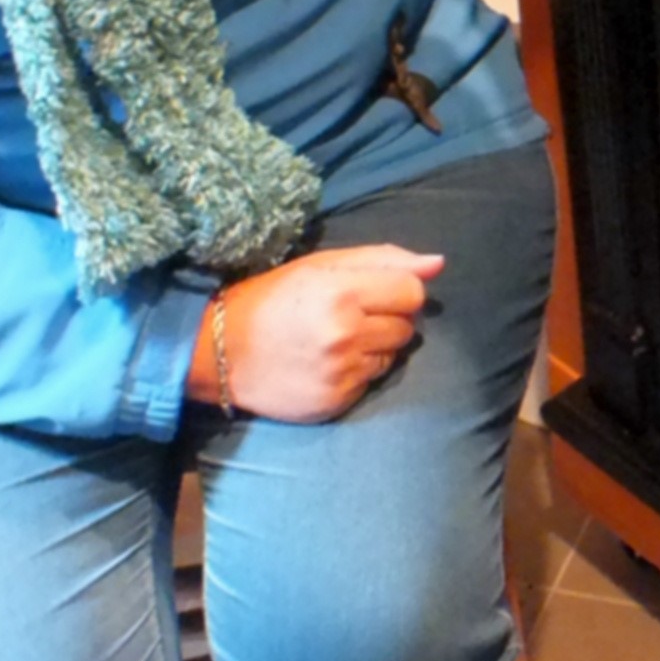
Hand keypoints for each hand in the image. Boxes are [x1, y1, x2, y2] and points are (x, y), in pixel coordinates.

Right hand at [195, 243, 445, 422]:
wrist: (221, 352)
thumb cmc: (273, 300)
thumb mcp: (320, 266)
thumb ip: (383, 260)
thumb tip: (438, 264)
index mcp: (341, 292)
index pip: (412, 291)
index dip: (398, 290)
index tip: (373, 292)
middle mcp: (345, 334)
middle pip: (407, 325)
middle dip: (387, 318)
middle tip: (350, 316)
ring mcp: (342, 371)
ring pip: (393, 355)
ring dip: (375, 346)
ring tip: (337, 340)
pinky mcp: (338, 400)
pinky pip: (372, 380)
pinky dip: (358, 371)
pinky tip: (329, 363)